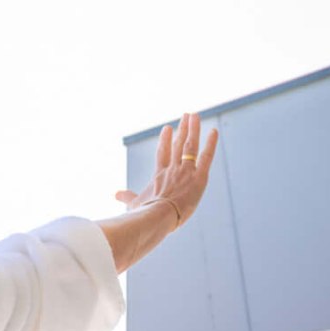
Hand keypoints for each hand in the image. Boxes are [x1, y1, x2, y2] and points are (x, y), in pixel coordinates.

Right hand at [115, 111, 217, 231]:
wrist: (157, 216)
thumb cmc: (144, 213)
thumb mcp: (134, 204)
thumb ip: (127, 197)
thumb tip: (116, 194)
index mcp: (159, 175)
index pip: (163, 153)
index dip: (165, 140)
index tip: (167, 128)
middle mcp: (172, 169)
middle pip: (178, 144)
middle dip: (182, 129)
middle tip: (186, 115)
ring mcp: (185, 172)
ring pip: (190, 146)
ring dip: (193, 129)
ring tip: (195, 115)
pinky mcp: (198, 177)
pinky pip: (206, 157)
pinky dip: (210, 143)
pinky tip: (213, 131)